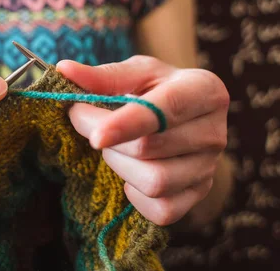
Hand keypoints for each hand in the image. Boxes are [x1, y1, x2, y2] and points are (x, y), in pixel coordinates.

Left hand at [57, 56, 229, 226]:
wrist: (183, 118)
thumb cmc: (156, 89)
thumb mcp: (136, 73)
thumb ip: (102, 75)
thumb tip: (64, 70)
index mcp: (204, 91)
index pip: (165, 110)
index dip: (126, 124)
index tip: (96, 136)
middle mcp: (215, 132)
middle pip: (150, 149)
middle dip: (109, 141)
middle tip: (91, 126)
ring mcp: (210, 167)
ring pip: (155, 182)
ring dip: (120, 166)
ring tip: (116, 148)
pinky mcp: (199, 195)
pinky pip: (162, 210)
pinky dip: (136, 195)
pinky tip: (132, 172)